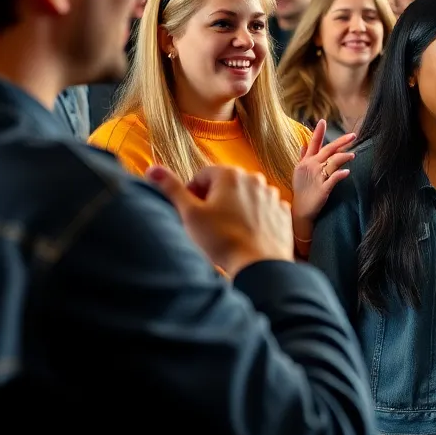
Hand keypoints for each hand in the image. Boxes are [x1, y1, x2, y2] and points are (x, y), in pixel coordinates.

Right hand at [146, 164, 292, 276]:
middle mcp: (254, 178)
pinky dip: (253, 218)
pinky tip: (245, 234)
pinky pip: (262, 209)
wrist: (259, 265)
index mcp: (230, 174)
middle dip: (213, 199)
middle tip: (206, 223)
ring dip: (234, 208)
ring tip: (226, 231)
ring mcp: (272, 195)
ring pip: (245, 197)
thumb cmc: (221, 239)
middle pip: (225, 184)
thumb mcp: (189, 213)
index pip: (202, 175)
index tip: (189, 212)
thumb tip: (153, 169)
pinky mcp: (282, 212)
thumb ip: (171, 188)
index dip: (191, 193)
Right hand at [291, 120, 356, 239]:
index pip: (313, 143)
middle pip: (328, 150)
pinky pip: (333, 179)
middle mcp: (311, 166)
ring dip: (344, 157)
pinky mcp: (323, 189)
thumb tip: (303, 144)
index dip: (318, 132)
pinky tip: (347, 171)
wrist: (300, 210)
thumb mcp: (299, 171)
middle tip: (353, 135)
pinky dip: (340, 174)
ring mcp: (317, 177)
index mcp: (306, 162)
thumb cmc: (301, 189)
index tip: (323, 121)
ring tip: (353, 155)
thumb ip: (303, 157)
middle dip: (341, 141)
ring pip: (332, 162)